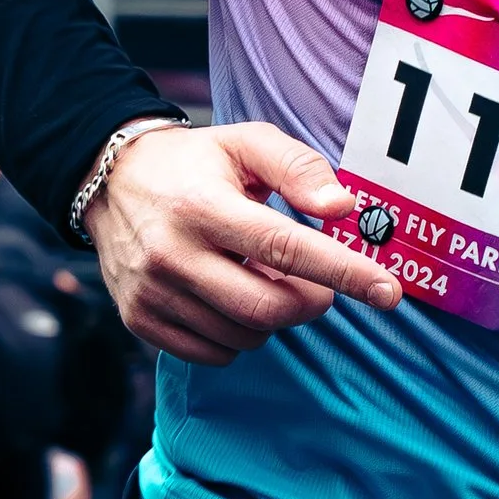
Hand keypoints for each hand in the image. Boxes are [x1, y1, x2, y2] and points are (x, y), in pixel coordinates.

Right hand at [83, 120, 402, 366]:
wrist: (108, 181)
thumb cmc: (193, 163)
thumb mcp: (247, 143)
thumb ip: (299, 168)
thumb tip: (342, 208)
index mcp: (203, 206)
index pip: (286, 248)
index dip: (344, 273)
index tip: (389, 292)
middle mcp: (173, 254)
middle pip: (269, 308)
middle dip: (311, 301)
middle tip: (317, 282)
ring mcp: (153, 293)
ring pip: (245, 336)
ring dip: (272, 316)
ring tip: (257, 275)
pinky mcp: (140, 320)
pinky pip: (213, 354)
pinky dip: (238, 334)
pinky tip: (228, 295)